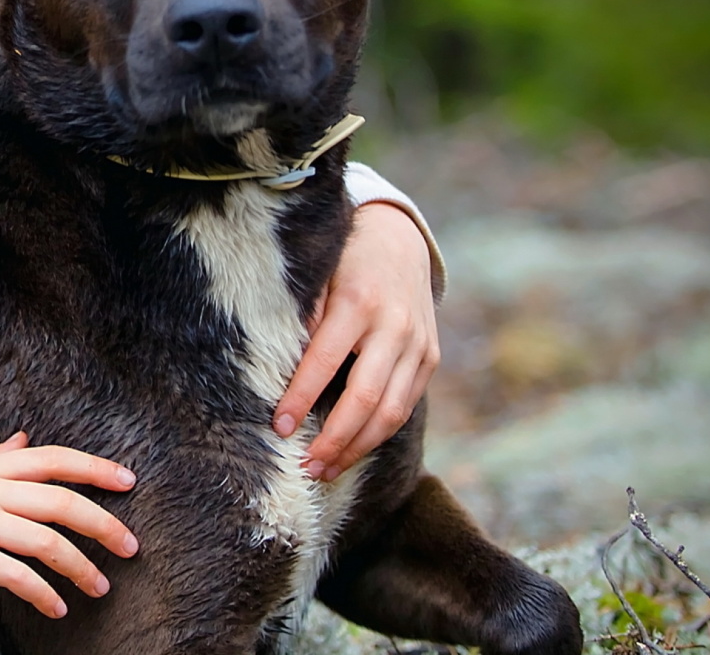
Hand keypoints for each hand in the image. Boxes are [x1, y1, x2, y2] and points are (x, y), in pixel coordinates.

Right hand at [0, 432, 137, 618]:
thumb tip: (23, 439)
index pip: (51, 459)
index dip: (94, 468)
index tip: (128, 481)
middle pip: (60, 500)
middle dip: (103, 523)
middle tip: (131, 547)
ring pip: (45, 540)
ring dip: (80, 567)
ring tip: (98, 588)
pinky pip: (14, 574)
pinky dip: (42, 593)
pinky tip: (55, 608)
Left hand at [272, 202, 438, 481]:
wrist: (400, 239)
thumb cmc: (344, 259)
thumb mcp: (319, 274)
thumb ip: (303, 316)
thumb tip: (280, 367)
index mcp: (359, 302)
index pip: (325, 361)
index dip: (301, 398)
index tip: (279, 428)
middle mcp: (394, 327)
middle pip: (365, 398)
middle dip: (334, 440)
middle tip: (305, 467)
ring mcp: (418, 345)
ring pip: (391, 412)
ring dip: (358, 448)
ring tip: (326, 471)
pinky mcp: (431, 358)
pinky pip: (406, 405)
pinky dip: (380, 432)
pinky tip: (354, 449)